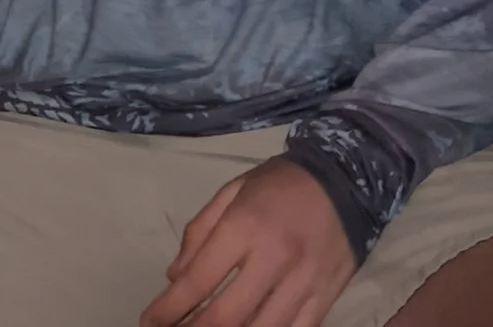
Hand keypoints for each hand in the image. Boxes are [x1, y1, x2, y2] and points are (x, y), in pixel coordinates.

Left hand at [140, 158, 355, 326]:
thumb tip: (174, 277)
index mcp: (243, 225)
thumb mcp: (232, 191)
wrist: (344, 179)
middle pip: (226, 316)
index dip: (169, 308)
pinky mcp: (325, 299)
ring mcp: (302, 283)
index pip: (198, 280)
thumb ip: (200, 232)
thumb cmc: (279, 183)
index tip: (149, 321)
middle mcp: (273, 259)